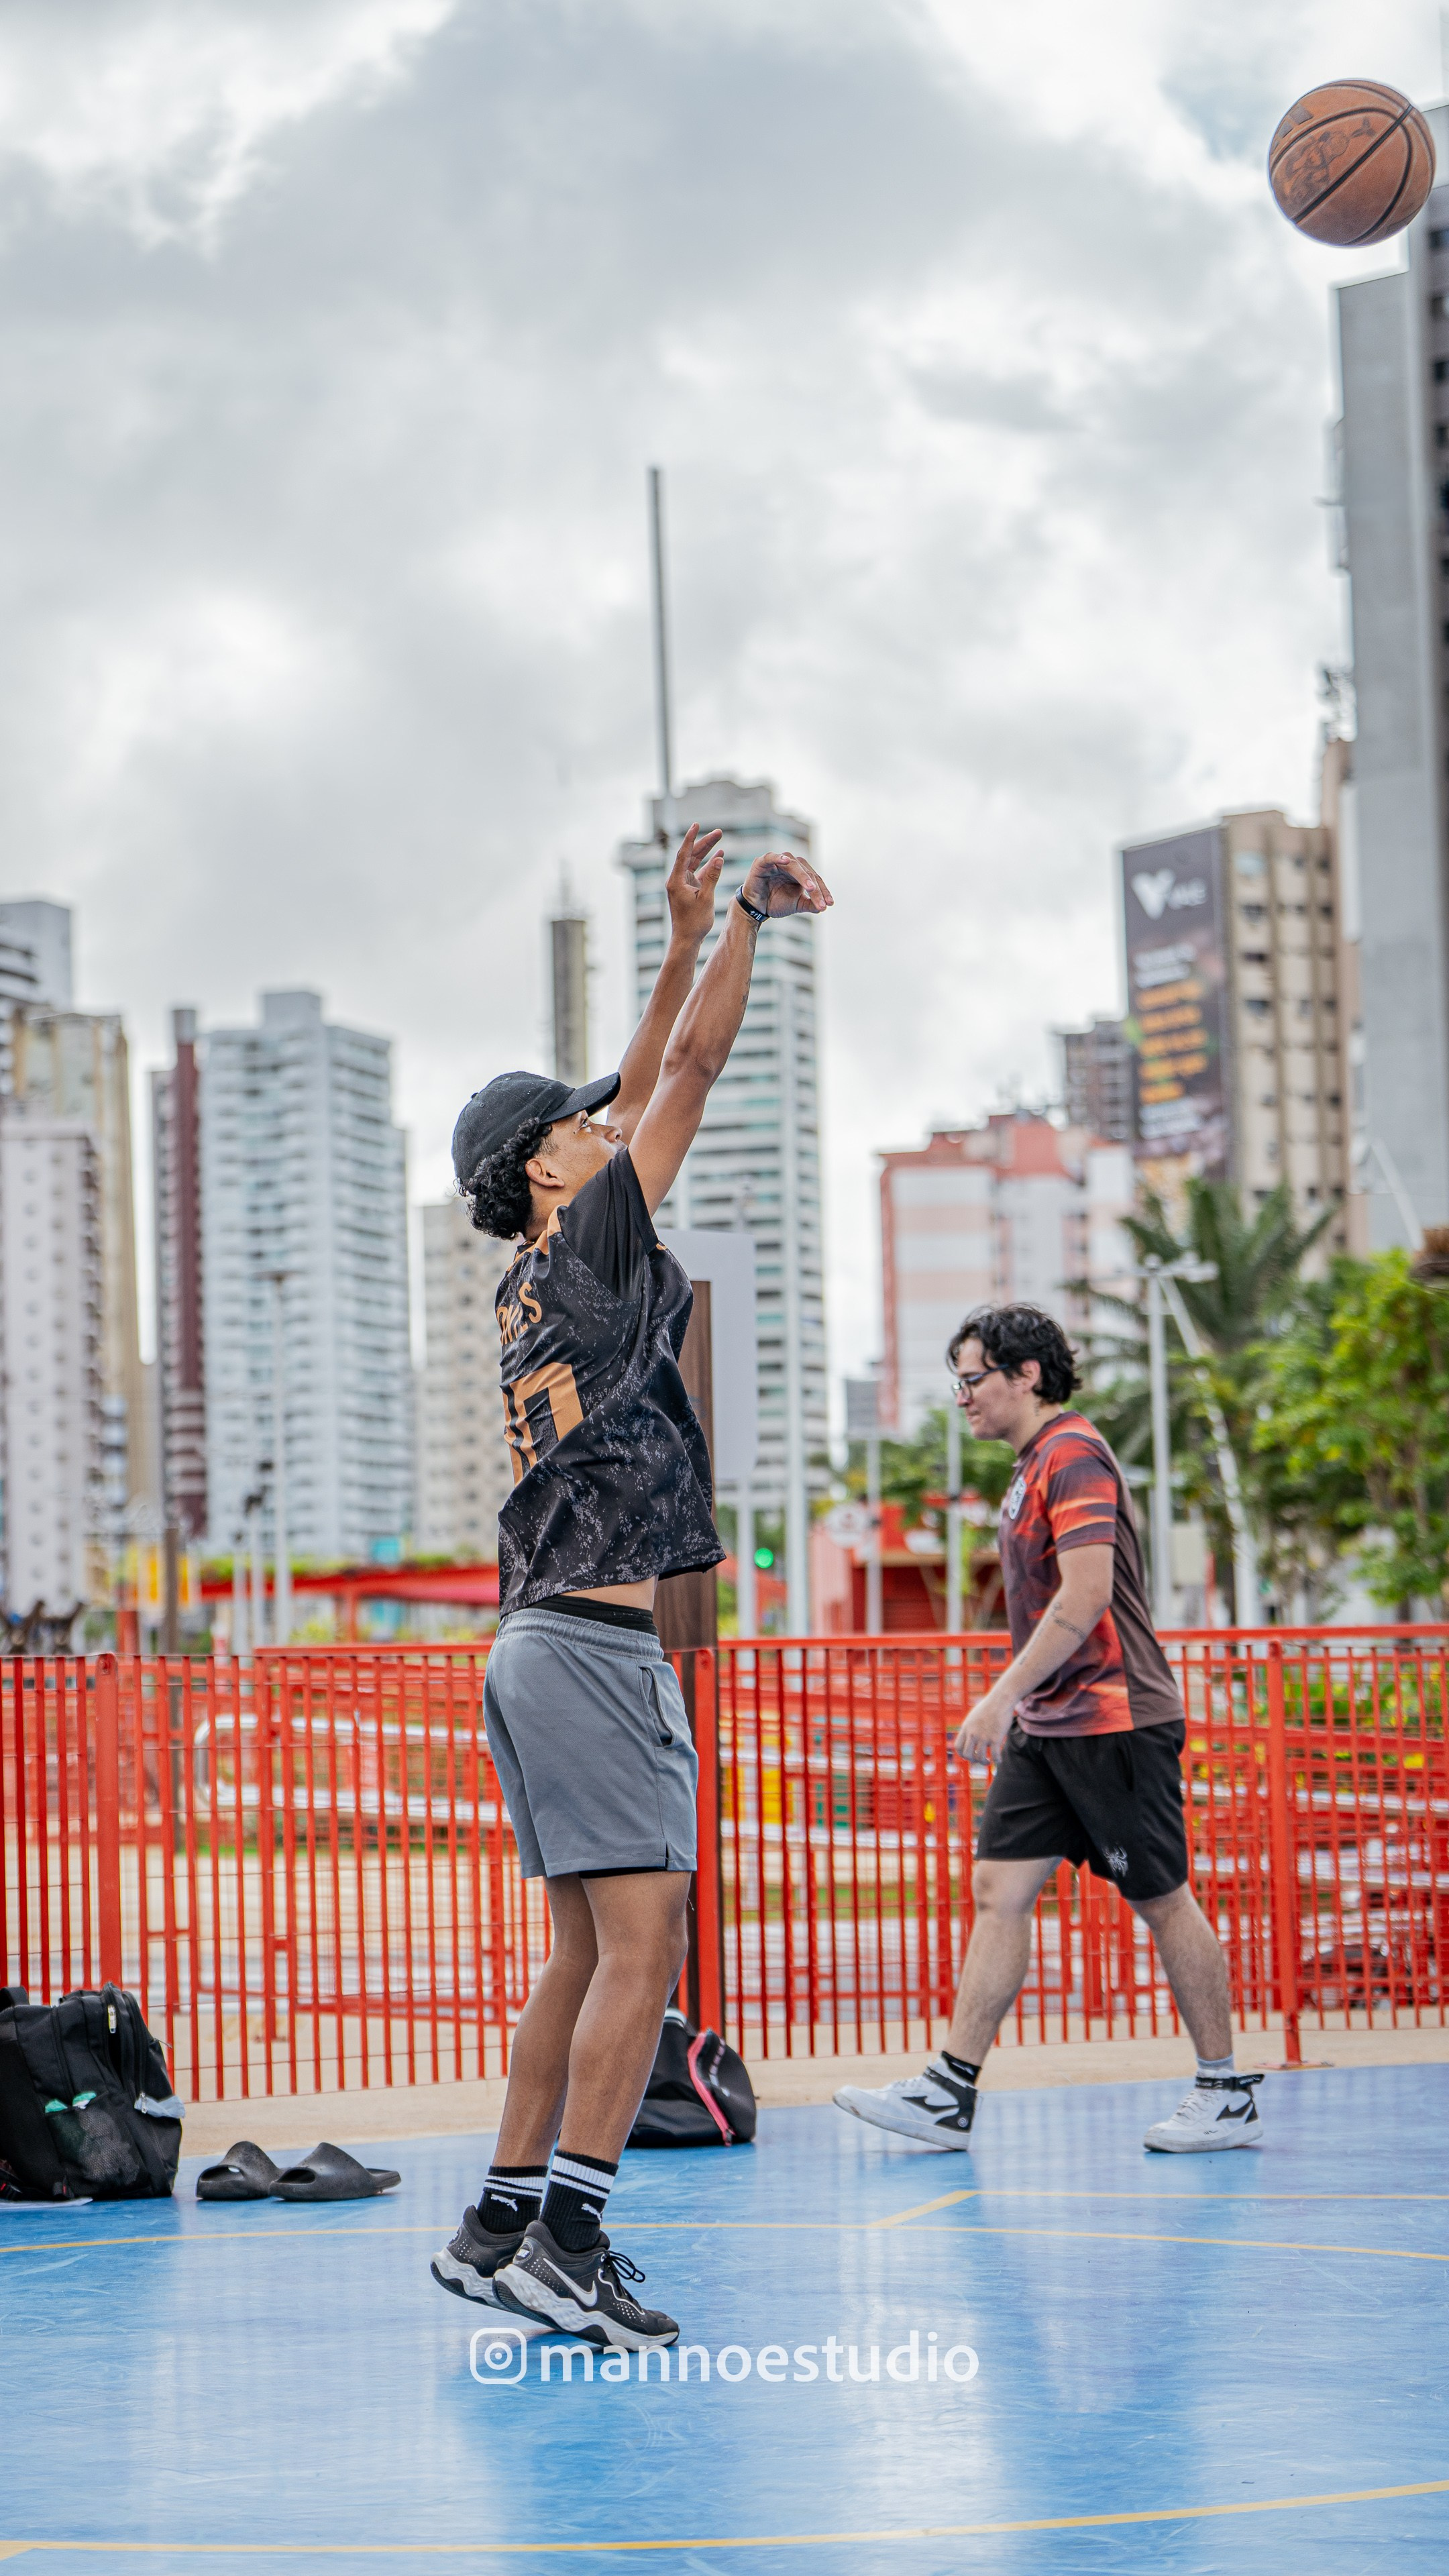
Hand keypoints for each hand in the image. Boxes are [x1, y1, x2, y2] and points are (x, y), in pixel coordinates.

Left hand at [666, 825, 724, 944]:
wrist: (687, 939)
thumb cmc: (694, 922)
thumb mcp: (706, 898)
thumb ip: (712, 877)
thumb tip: (718, 858)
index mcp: (676, 881)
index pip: (683, 854)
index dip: (691, 838)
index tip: (696, 825)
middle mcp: (677, 880)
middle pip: (691, 855)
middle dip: (704, 843)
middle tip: (719, 832)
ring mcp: (683, 884)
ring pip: (695, 862)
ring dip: (707, 852)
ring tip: (720, 838)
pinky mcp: (689, 889)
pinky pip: (699, 872)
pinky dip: (708, 865)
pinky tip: (719, 856)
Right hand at [740, 849, 833, 917]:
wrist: (756, 908)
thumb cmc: (775, 902)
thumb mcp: (796, 905)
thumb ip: (810, 904)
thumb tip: (823, 907)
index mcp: (800, 872)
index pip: (815, 879)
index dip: (823, 891)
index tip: (829, 904)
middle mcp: (791, 864)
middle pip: (808, 873)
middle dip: (816, 889)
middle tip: (822, 902)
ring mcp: (777, 862)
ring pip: (794, 865)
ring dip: (803, 876)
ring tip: (810, 887)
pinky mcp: (762, 862)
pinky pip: (771, 857)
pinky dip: (778, 857)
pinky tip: (786, 861)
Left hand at [954, 1687, 1013, 1764]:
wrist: (1000, 1699)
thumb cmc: (989, 1707)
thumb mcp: (974, 1716)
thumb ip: (970, 1727)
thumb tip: (969, 1737)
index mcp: (966, 1728)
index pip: (958, 1747)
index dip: (963, 1754)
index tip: (970, 1755)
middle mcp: (973, 1733)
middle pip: (967, 1754)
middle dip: (972, 1760)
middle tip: (979, 1759)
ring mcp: (984, 1736)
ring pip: (980, 1757)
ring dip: (984, 1762)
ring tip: (989, 1761)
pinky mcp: (996, 1737)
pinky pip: (995, 1755)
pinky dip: (997, 1760)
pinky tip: (999, 1760)